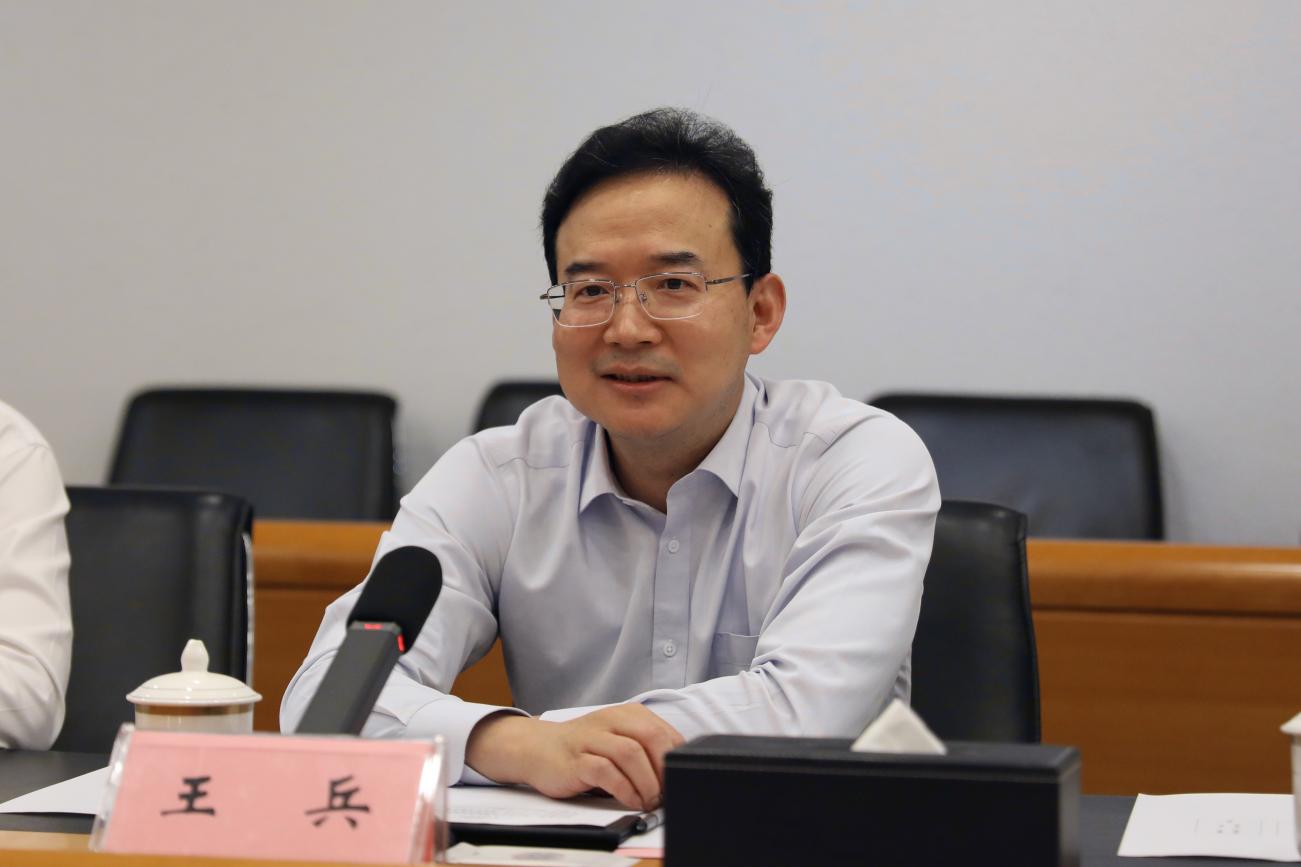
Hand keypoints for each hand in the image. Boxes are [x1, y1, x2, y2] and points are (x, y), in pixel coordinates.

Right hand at [466, 704, 684, 809]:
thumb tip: (674, 773)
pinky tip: (629, 800)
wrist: (538, 748)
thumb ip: (643, 748)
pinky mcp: (576, 760)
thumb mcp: (617, 738)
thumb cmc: (584, 748)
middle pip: (651, 738)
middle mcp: (611, 721)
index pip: (665, 733)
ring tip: (649, 801)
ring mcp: (592, 739)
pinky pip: (605, 772)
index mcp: (628, 714)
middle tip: (666, 792)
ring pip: (630, 753)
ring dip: (646, 782)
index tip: (678, 780)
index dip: (676, 760)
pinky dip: (624, 789)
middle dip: (664, 769)